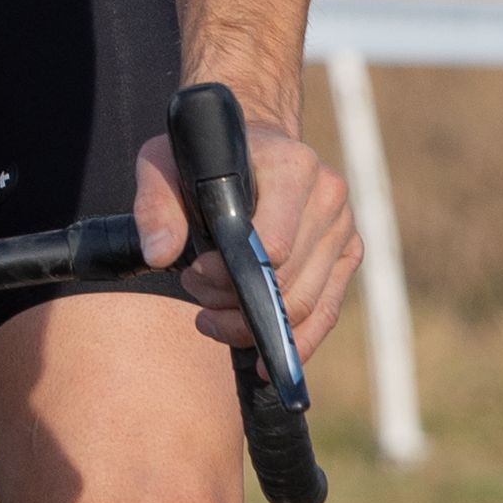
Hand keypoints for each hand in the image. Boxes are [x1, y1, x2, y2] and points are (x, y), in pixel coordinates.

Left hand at [133, 121, 361, 362]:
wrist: (253, 144)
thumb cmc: (204, 156)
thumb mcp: (164, 163)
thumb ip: (155, 205)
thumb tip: (159, 254)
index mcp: (293, 168)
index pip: (272, 245)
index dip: (229, 275)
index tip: (194, 274)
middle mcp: (328, 197)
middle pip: (288, 282)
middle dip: (236, 305)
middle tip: (199, 301)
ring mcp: (343, 227)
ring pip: (306, 304)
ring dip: (255, 325)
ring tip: (214, 318)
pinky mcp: (346, 253)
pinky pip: (326, 312)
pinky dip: (296, 341)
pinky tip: (265, 359)